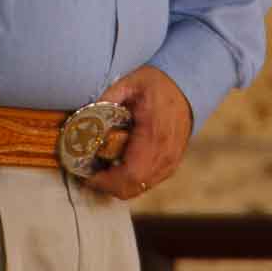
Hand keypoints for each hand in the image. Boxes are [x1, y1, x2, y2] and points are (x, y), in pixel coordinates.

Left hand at [84, 65, 191, 200]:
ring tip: (101, 171)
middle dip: (108, 186)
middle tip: (90, 174)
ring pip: (140, 187)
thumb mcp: (130, 82)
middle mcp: (165, 154)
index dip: (107, 181)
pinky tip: (118, 168)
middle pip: (133, 186)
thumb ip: (108, 97)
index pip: (130, 173)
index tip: (88, 176)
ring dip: (118, 185)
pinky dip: (131, 181)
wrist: (187, 87)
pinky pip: (149, 182)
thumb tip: (84, 114)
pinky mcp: (172, 164)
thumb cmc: (157, 85)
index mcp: (153, 135)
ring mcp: (171, 162)